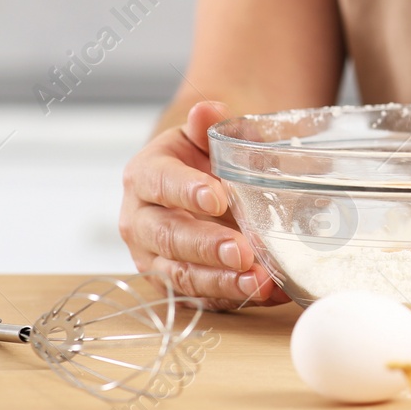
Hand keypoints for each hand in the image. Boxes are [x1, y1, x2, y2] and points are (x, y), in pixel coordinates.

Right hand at [119, 100, 285, 309]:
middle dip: (205, 246)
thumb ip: (207, 126)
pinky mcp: (176, 286)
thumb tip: (208, 109)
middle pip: (167, 236)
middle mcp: (140, 221)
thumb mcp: (204, 138)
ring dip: (222, 281)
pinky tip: (270, 292)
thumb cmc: (203, 160)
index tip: (218, 197)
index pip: (159, 183)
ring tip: (260, 281)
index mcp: (144, 176)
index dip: (186, 190)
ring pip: (182, 276)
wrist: (203, 185)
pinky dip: (235, 297)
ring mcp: (155, 259)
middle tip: (242, 250)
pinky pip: (202, 299)